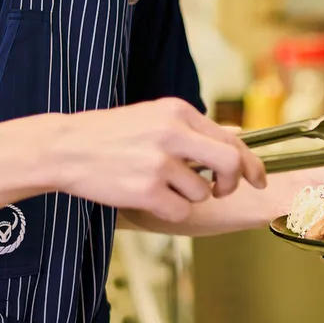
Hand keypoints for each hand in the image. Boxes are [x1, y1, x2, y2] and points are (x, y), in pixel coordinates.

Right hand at [52, 98, 266, 223]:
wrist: (66, 148)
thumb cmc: (111, 134)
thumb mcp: (154, 116)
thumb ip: (191, 129)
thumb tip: (235, 142)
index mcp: (178, 112)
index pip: (230, 138)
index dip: (250, 162)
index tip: (257, 178)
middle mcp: (173, 134)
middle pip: (230, 163)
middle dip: (232, 182)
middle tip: (221, 190)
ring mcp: (159, 162)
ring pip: (201, 192)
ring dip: (187, 196)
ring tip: (157, 184)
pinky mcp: (146, 190)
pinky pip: (179, 210)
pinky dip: (169, 210)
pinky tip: (146, 196)